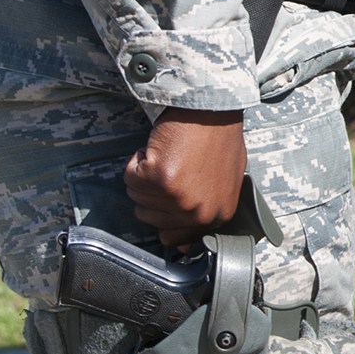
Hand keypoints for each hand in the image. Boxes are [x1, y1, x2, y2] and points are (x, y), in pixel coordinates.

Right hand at [125, 110, 248, 247]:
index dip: (164, 214)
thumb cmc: (219, 139)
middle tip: (174, 166)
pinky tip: (161, 148)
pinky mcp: (160, 178)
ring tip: (171, 155)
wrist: (213, 107)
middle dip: (154, 191)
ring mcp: (178, 197)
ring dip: (146, 173)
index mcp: (216, 216)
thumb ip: (203, 215)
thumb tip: (181, 245)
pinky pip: (131, 176)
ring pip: (137, 196)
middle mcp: (196, 212)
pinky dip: (138, 159)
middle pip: (149, 217)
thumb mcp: (223, 183)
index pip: (174, 239)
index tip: (168, 196)